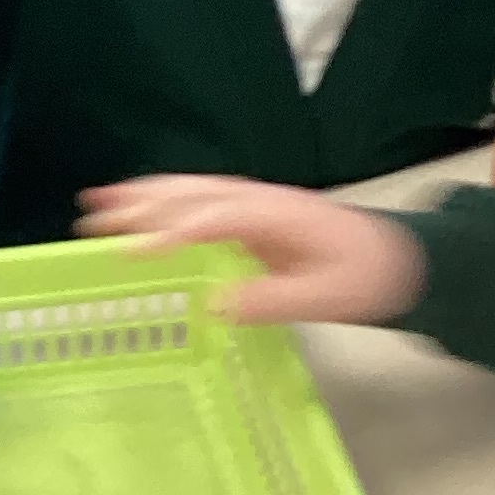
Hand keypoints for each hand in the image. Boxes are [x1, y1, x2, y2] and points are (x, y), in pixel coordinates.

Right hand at [77, 176, 427, 325]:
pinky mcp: (252, 211)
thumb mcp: (332, 299)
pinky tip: (140, 206)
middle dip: (143, 205)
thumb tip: (218, 304)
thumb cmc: (368, 279)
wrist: (401, 256)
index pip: (216, 219)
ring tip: (98, 203)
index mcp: (279, 218)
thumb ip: (277, 300)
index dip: (173, 231)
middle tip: (94, 219)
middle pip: (194, 194)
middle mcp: (261, 200)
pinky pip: (200, 196)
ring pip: (193, 189)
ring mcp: (256, 201)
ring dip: (145, 194)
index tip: (133, 249)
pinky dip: (164, 196)